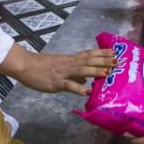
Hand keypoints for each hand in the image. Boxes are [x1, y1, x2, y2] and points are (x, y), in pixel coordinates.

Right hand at [0, 44, 115, 94]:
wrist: (25, 65)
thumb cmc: (41, 67)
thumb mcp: (60, 67)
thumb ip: (74, 72)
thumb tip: (86, 78)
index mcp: (70, 60)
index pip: (89, 54)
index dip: (102, 52)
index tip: (115, 51)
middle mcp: (69, 64)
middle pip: (89, 60)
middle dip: (103, 60)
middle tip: (117, 61)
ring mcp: (63, 72)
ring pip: (81, 70)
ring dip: (95, 71)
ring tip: (107, 72)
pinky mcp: (56, 82)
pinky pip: (69, 85)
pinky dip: (78, 88)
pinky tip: (86, 91)